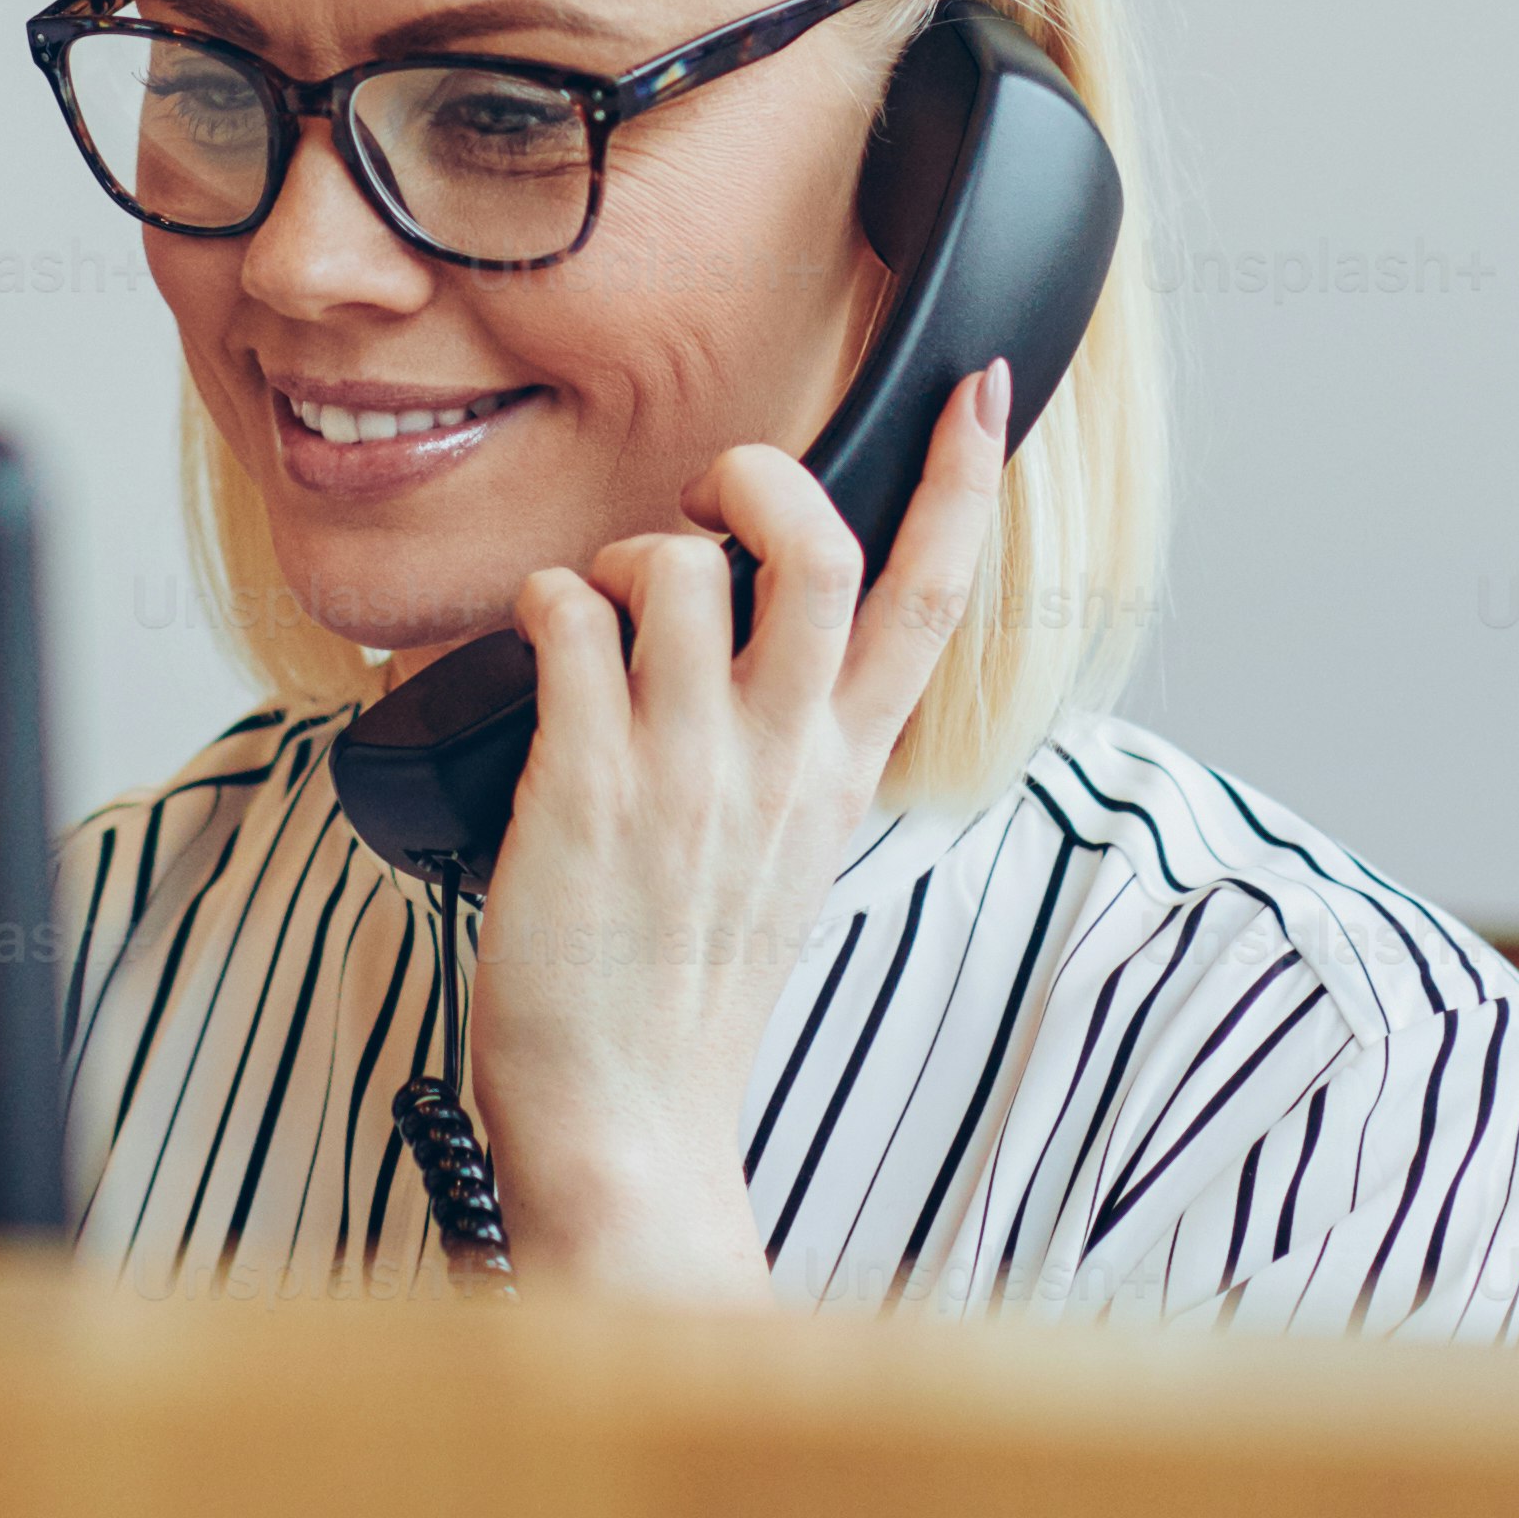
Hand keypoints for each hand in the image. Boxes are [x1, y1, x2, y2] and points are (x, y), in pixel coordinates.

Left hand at [460, 356, 1016, 1302]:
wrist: (631, 1126)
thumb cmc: (690, 993)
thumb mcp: (789, 855)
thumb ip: (799, 747)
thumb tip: (771, 642)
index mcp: (841, 772)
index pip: (933, 601)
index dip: (964, 482)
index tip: (980, 391)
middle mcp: (778, 761)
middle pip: (820, 553)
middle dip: (766, 479)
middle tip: (717, 492)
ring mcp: (684, 773)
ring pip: (678, 571)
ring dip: (627, 555)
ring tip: (599, 607)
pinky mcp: (582, 791)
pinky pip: (567, 623)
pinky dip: (544, 602)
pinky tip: (537, 641)